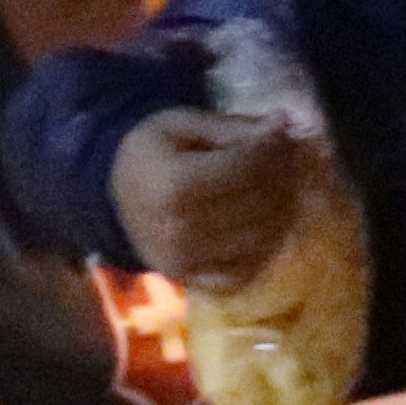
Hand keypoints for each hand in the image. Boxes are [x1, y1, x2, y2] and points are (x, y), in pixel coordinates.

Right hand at [111, 107, 306, 287]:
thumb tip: (283, 124)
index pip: (246, 167)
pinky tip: (265, 222)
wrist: (117, 194)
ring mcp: (188, 260)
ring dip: (283, 210)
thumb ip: (233, 127)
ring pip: (261, 237)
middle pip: (258, 203)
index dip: (273, 148)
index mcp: (174, 184)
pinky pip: (246, 270)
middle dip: (283, 176)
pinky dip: (265, 247)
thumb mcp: (183, 124)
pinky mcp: (193, 280)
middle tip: (288, 159)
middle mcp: (180, 228)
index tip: (282, 133)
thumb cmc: (152, 151)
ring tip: (281, 186)